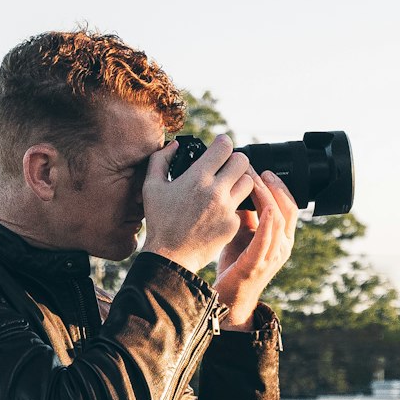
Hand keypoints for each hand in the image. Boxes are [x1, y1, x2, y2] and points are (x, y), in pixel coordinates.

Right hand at [142, 136, 255, 274]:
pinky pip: (240, 207)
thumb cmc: (159, 221)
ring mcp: (227, 209)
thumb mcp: (151, 187)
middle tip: (225, 166)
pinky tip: (218, 211)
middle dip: (234, 160)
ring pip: (248, 182)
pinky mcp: (233, 224)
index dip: (222, 143)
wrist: (170, 256)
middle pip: (242, 161)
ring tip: (226, 187)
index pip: (225, 146)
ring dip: (238, 181)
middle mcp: (216, 191)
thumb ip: (160, 159)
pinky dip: (232, 206)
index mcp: (198, 177)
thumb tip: (174, 146)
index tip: (219, 146)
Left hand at [214, 170, 297, 329]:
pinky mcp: (257, 264)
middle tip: (261, 171)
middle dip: (276, 186)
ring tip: (256, 181)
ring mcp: (272, 256)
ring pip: (279, 219)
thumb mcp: (242, 234)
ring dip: (267, 197)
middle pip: (288, 209)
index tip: (265, 171)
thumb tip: (241, 189)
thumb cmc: (236, 267)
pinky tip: (264, 207)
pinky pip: (267, 239)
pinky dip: (267, 221)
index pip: (289, 206)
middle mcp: (282, 246)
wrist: (229, 300)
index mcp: (281, 239)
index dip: (280, 186)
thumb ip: (246, 215)